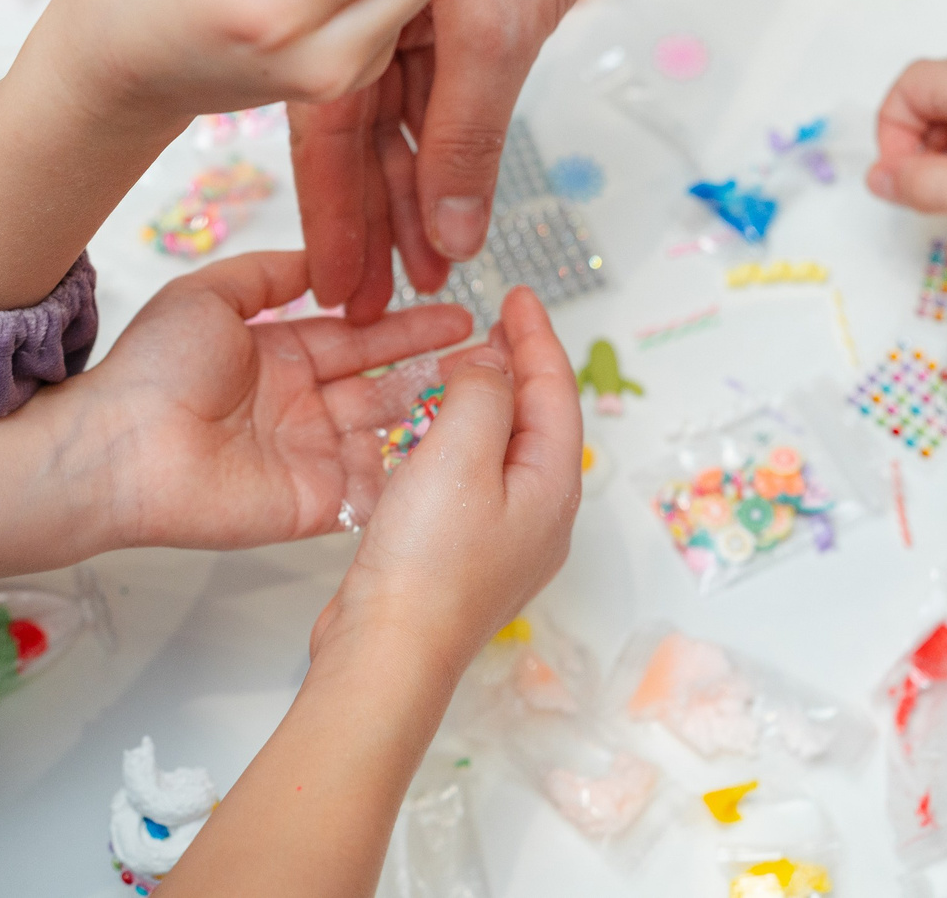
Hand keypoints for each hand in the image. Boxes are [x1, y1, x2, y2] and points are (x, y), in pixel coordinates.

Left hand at [92, 252, 480, 547]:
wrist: (121, 448)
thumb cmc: (155, 368)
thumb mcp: (211, 294)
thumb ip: (268, 274)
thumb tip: (317, 257)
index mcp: (279, 356)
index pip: (358, 337)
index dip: (407, 324)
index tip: (458, 310)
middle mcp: (301, 406)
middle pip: (383, 382)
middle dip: (435, 365)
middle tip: (492, 349)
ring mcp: (310, 457)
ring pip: (388, 429)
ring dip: (436, 412)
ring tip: (492, 389)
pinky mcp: (316, 504)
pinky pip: (376, 485)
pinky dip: (416, 470)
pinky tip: (462, 449)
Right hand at [290, 0, 628, 320]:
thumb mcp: (499, 28)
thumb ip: (469, 137)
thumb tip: (451, 236)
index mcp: (354, 4)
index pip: (330, 137)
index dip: (336, 219)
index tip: (333, 290)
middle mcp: (370, 2)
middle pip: (359, 131)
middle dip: (367, 220)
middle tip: (360, 302)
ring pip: (401, 110)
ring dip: (411, 187)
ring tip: (414, 268)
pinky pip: (435, 77)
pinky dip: (443, 134)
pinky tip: (447, 192)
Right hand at [310, 287, 580, 673]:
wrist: (391, 652)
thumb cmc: (427, 564)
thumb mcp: (460, 453)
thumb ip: (484, 394)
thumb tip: (493, 366)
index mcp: (553, 486)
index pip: (555, 391)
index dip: (537, 336)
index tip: (520, 294)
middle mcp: (539, 515)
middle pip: (539, 420)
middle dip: (520, 365)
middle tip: (497, 320)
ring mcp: (504, 540)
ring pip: (505, 450)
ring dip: (487, 401)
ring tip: (461, 367)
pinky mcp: (464, 555)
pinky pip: (474, 478)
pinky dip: (460, 440)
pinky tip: (429, 433)